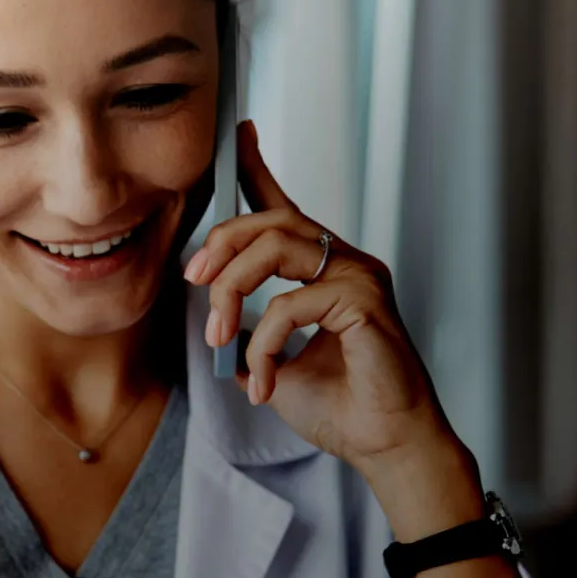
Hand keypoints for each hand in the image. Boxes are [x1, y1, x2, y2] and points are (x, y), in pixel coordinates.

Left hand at [182, 121, 479, 532]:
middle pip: (270, 219)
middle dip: (221, 245)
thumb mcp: (271, 362)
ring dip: (233, 290)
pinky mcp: (365, 302)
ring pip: (277, 246)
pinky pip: (292, 303)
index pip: (285, 207)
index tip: (238, 132)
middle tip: (194, 283)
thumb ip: (246, 331)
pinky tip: (265, 379)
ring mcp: (359, 277)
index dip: (258, 167)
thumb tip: (214, 317)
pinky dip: (265, 343)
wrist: (383, 446)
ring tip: (221, 337)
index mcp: (323, 270)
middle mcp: (345, 262)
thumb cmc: (340, 408)